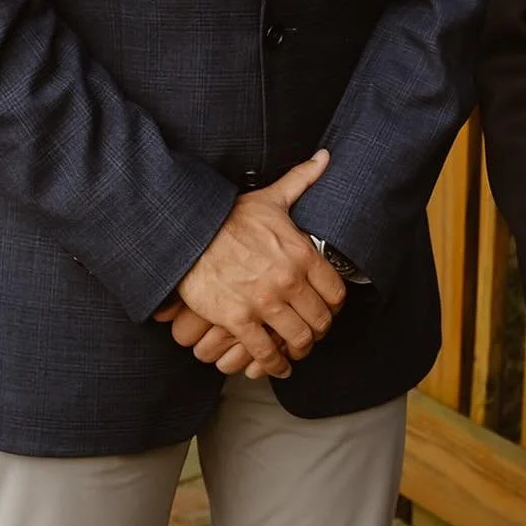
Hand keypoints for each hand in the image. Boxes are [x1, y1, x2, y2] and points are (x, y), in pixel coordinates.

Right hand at [158, 152, 345, 378]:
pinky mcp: (238, 320)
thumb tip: (325, 158)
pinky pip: (264, 352)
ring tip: (297, 350)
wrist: (189, 234)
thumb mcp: (271, 197)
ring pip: (297, 340)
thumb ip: (302, 180)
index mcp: (300, 253)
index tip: (329, 309)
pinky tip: (277, 367)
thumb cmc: (230, 217)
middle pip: (320, 321)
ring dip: (300, 349)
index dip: (335, 306)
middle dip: (319, 331)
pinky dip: (274, 365)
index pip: (336, 293)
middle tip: (313, 333)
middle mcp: (288, 281)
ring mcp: (264, 302)